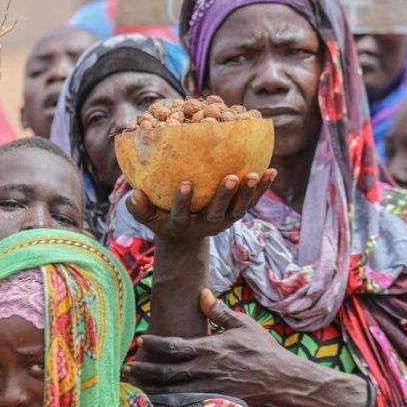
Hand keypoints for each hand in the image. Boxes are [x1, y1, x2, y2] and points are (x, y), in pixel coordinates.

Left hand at [124, 288, 294, 405]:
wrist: (280, 378)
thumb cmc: (262, 349)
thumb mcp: (242, 324)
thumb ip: (220, 311)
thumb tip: (202, 293)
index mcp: (209, 348)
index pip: (174, 346)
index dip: (155, 344)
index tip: (141, 340)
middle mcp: (204, 370)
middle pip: (167, 372)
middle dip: (144, 370)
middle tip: (127, 368)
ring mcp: (208, 388)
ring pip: (172, 391)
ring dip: (151, 388)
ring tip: (135, 385)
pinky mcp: (213, 401)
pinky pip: (185, 402)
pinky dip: (169, 402)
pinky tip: (158, 400)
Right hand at [127, 169, 275, 241]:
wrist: (185, 235)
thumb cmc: (162, 217)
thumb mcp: (147, 216)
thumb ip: (139, 208)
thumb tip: (135, 195)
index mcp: (182, 224)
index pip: (181, 214)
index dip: (183, 201)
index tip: (184, 184)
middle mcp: (206, 224)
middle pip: (217, 212)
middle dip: (225, 195)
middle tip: (231, 177)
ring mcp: (224, 220)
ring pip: (238, 208)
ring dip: (248, 193)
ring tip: (256, 174)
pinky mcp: (236, 214)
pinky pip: (251, 202)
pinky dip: (262, 189)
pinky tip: (271, 171)